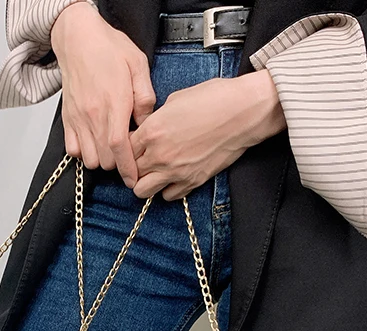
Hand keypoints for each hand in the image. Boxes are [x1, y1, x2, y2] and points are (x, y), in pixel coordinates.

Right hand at [50, 0, 155, 186]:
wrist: (78, 38)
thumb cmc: (108, 49)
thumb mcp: (137, 65)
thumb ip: (144, 97)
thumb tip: (147, 123)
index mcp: (114, 103)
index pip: (120, 147)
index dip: (128, 168)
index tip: (134, 179)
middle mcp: (93, 115)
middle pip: (105, 160)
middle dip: (118, 163)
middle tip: (127, 153)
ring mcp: (78, 119)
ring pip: (89, 159)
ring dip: (101, 160)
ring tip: (110, 148)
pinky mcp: (67, 119)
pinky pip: (72, 150)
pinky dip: (83, 153)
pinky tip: (94, 142)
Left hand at [129, 69, 286, 199]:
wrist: (243, 113)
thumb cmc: (213, 98)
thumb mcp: (174, 100)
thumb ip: (155, 119)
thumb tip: (148, 129)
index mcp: (151, 131)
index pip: (123, 150)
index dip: (126, 149)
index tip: (134, 146)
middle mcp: (159, 155)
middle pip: (130, 173)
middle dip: (133, 168)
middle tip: (142, 161)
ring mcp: (175, 171)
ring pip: (142, 191)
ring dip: (145, 183)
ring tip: (154, 173)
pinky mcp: (191, 182)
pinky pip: (168, 196)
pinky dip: (167, 190)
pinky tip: (173, 177)